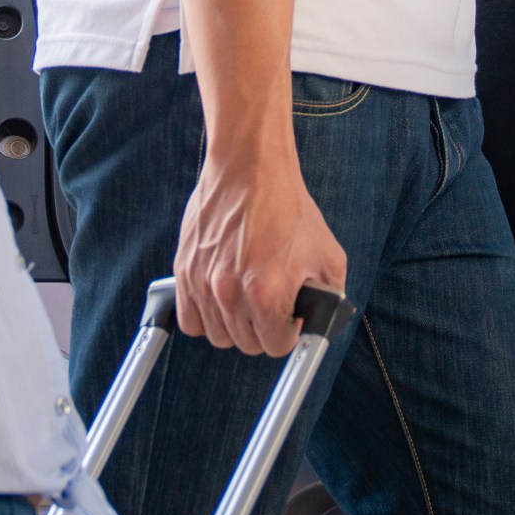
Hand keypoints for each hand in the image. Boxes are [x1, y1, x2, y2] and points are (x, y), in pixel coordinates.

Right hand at [172, 139, 348, 356]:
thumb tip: (320, 323)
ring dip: (235, 326)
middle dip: (264, 330)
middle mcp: (230, 293)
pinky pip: (189, 319)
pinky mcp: (184, 271)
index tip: (290, 318)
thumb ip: (329, 297)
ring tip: (248, 299)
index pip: (276, 346)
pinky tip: (221, 300)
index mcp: (267, 294)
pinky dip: (205, 317)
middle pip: (246, 344)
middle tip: (272, 305)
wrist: (249, 169)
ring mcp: (202, 283)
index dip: (289, 332)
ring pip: (218, 336)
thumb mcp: (327, 254)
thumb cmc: (287, 207)